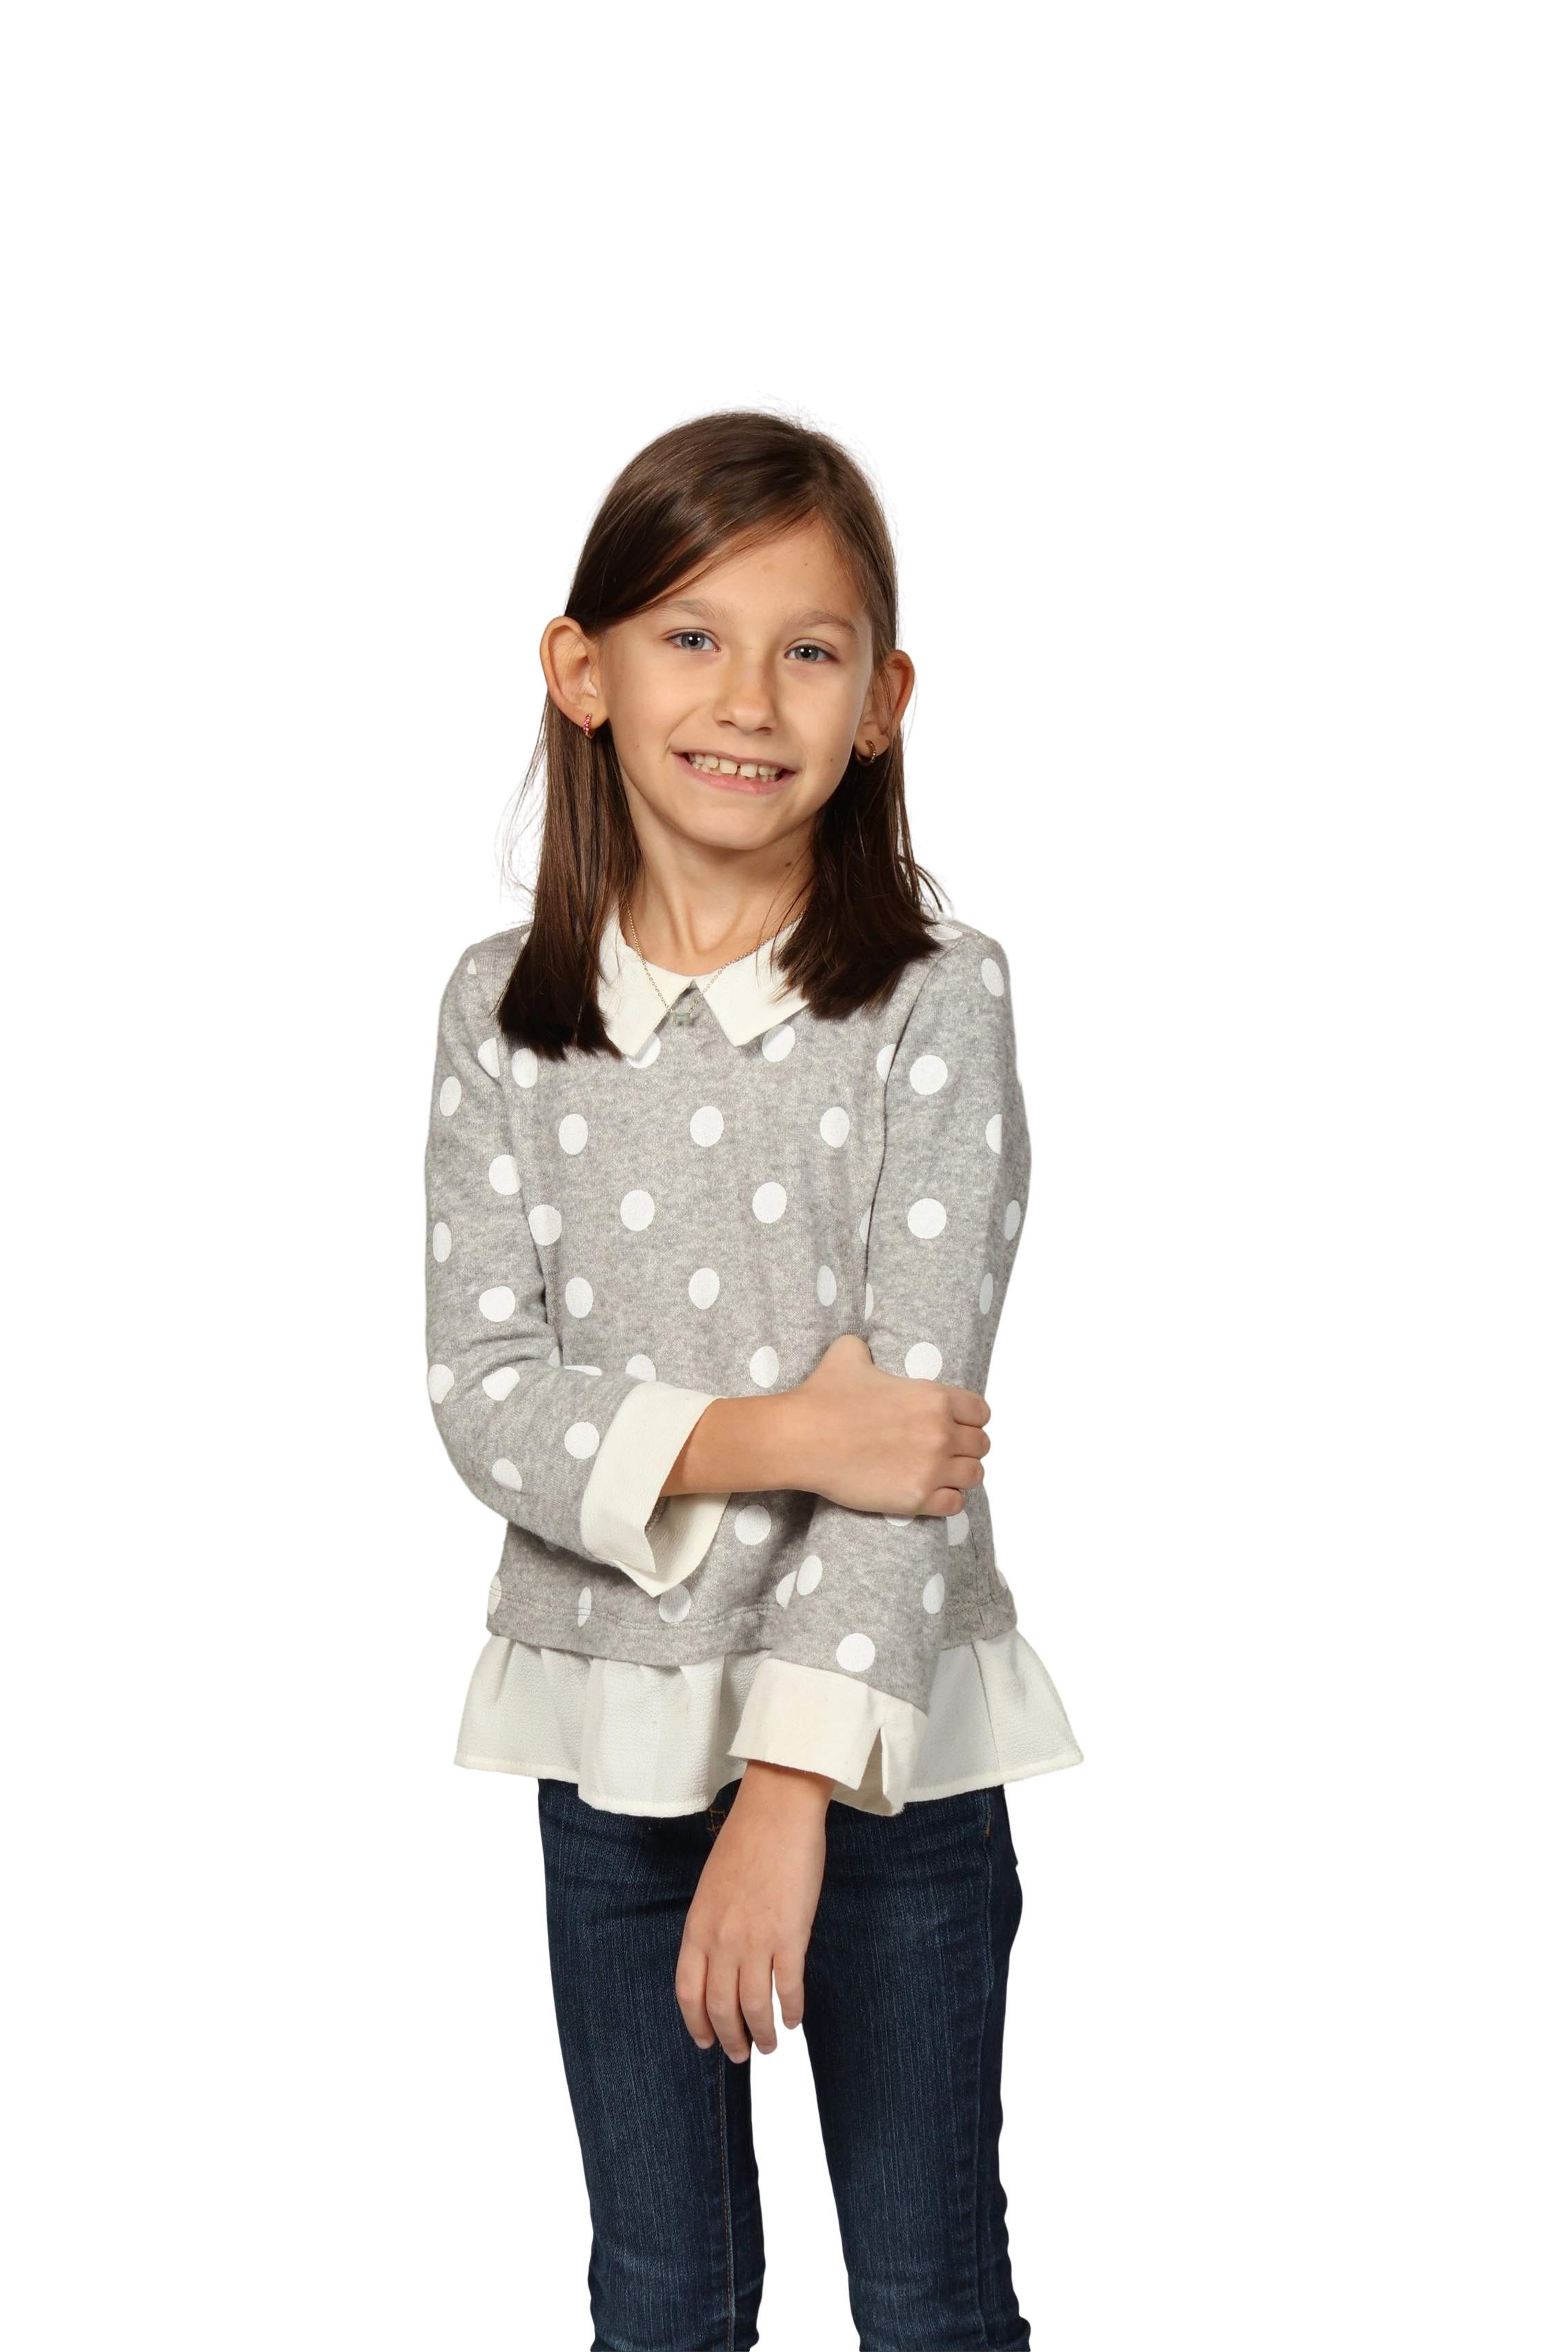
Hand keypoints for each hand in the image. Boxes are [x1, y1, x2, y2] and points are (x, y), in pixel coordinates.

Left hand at [675, 1761, 831, 2062]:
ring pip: (754, 2007)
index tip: (705, 2041)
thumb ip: (713, 1926)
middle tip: (740, 2054)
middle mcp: (722, 1940)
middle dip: (729, 2038)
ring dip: (762, 2034)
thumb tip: (722, 1960)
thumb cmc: (747, 1841)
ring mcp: (755, 1940)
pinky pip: (788, 1988)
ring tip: (770, 2046)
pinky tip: (796, 2021)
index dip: (696, 2023)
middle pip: (720, 2008)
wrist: (777, 1810)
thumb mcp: (713, 1887)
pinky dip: (792, 2011)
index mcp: (698, 1927)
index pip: (688, 1992)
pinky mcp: (790, 1936)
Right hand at [790, 1331, 991, 1517]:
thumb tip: (862, 1346)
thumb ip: (864, 1347)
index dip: (973, 1418)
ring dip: (962, 1474)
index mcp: (934, 1397)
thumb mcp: (847, 1355)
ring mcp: (931, 1467)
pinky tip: (932, 1493)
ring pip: (974, 1475)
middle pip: (981, 1445)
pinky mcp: (916, 1497)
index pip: (982, 1412)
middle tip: (951, 1451)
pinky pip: (955, 1504)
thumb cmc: (824, 1396)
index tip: (961, 1425)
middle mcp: (941, 1432)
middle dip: (969, 1448)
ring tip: (945, 1474)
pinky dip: (948, 1499)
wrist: (802, 1439)